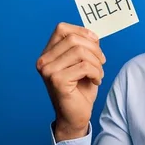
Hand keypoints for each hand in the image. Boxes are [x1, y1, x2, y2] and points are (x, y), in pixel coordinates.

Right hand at [36, 22, 105, 140]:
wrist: (75, 116)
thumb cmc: (80, 89)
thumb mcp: (83, 62)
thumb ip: (84, 46)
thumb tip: (93, 35)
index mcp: (48, 53)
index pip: (62, 28)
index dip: (83, 32)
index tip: (96, 44)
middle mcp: (43, 60)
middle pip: (74, 39)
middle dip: (95, 49)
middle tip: (101, 62)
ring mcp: (48, 70)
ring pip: (81, 52)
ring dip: (97, 63)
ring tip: (98, 73)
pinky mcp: (57, 81)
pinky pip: (85, 66)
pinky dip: (97, 72)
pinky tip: (96, 81)